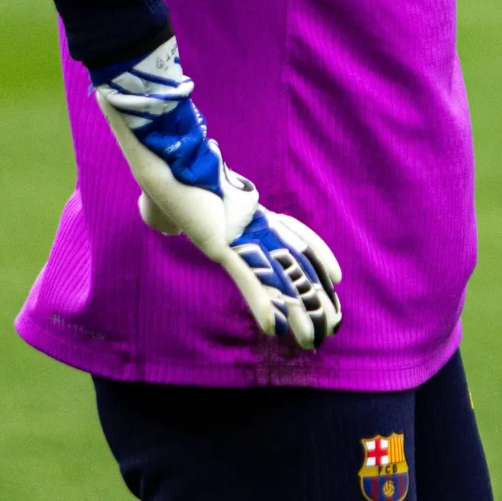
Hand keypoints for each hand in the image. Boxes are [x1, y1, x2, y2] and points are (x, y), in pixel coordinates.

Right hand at [96, 40, 343, 347]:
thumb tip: (166, 224)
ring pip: (281, 277)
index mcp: (251, 216)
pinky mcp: (225, 246)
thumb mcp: (171, 207)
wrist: (165, 163)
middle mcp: (255, 226)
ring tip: (316, 337)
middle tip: (334, 323)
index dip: (318, 255)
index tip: (336, 277)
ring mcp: (243, 235)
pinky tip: (272, 330)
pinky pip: (249, 279)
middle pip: (297, 263)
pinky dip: (261, 306)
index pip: (297, 237)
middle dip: (316, 295)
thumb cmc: (167, 180)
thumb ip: (174, 220)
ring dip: (297, 311)